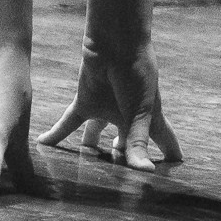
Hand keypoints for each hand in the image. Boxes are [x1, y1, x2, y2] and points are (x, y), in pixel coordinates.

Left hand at [39, 40, 181, 170]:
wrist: (115, 43)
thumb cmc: (136, 74)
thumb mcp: (140, 111)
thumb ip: (137, 142)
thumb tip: (144, 173)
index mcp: (147, 116)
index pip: (163, 138)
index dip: (170, 151)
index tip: (176, 164)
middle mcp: (126, 115)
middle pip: (127, 141)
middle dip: (124, 157)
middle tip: (121, 176)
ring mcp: (105, 108)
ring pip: (97, 134)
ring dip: (91, 149)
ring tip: (86, 164)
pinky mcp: (85, 102)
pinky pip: (68, 122)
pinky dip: (56, 133)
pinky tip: (43, 142)